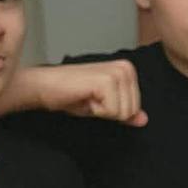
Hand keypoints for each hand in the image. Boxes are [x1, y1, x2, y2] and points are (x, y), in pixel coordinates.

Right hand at [24, 62, 145, 125]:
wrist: (44, 87)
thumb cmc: (71, 94)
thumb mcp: (104, 106)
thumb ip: (125, 111)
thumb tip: (143, 120)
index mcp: (128, 70)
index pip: (136, 107)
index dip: (114, 110)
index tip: (96, 100)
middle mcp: (126, 68)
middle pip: (132, 110)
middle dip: (109, 111)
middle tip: (90, 99)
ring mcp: (117, 73)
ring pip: (124, 112)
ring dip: (102, 111)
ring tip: (87, 98)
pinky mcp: (106, 81)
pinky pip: (112, 112)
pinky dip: (96, 111)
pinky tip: (84, 98)